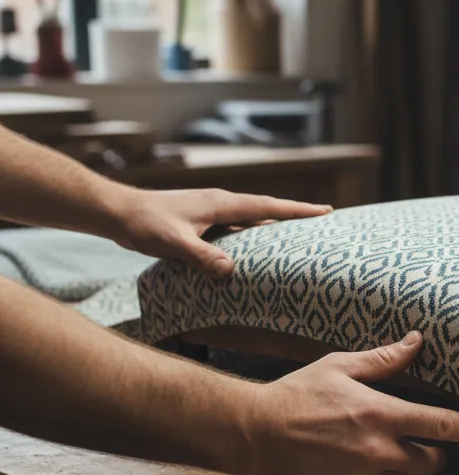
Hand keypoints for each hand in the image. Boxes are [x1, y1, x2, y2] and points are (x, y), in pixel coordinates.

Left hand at [113, 187, 331, 277]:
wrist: (118, 212)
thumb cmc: (145, 224)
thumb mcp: (174, 243)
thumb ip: (202, 256)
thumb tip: (230, 271)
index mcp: (221, 203)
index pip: (268, 207)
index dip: (297, 210)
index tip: (324, 211)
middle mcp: (221, 203)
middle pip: (266, 208)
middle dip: (294, 214)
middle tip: (321, 219)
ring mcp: (211, 210)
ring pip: (251, 217)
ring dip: (274, 224)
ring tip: (296, 234)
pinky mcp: (202, 219)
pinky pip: (237, 225)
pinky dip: (252, 232)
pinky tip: (255, 246)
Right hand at [240, 332, 458, 474]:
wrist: (254, 433)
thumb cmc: (297, 394)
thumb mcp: (340, 367)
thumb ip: (384, 360)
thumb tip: (417, 341)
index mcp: (381, 414)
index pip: (444, 426)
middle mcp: (379, 452)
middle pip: (434, 462)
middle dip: (432, 452)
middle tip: (411, 438)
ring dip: (406, 470)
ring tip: (377, 450)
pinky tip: (358, 468)